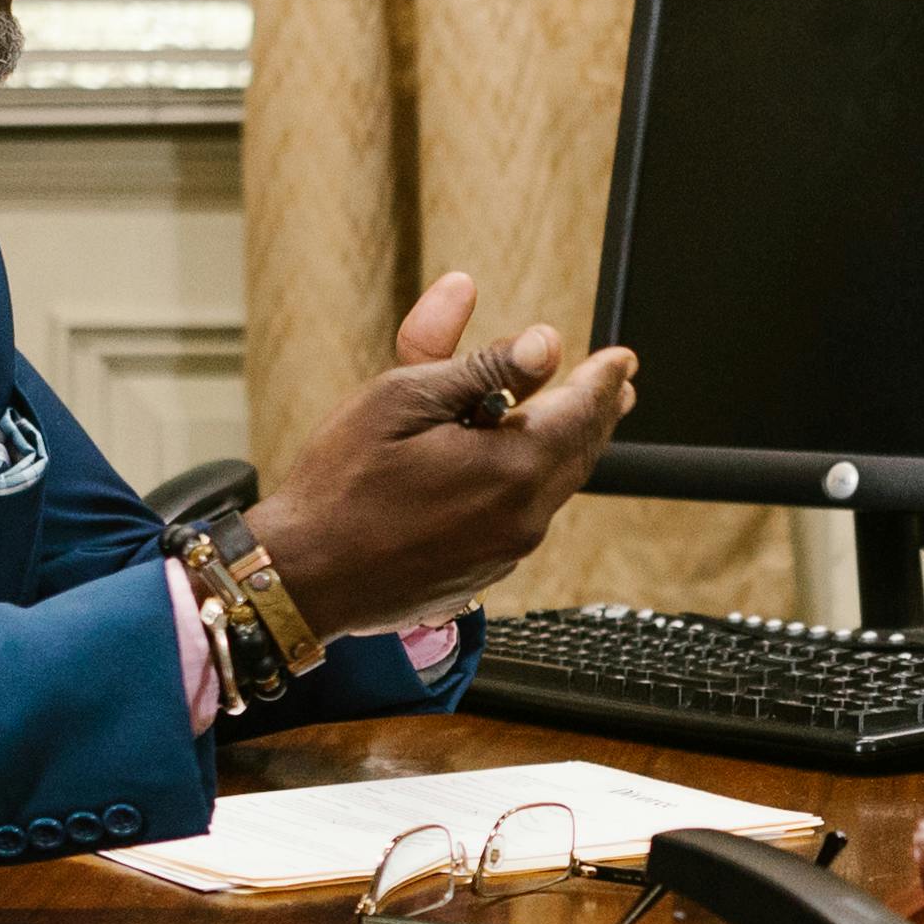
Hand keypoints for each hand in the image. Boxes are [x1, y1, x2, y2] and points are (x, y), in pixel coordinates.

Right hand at [240, 270, 635, 634]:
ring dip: (566, 449)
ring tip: (575, 420)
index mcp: (511, 469)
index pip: (581, 411)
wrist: (302, 578)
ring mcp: (506, 553)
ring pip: (553, 488)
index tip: (621, 358)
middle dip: (597, 413)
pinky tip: (514, 469)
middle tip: (616, 386)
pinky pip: (524, 518)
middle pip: (578, 453)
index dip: (603, 378)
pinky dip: (531, 484)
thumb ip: (481, 370)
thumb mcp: (403, 401)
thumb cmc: (340, 485)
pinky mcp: (483, 573)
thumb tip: (545, 346)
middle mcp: (523, 518)